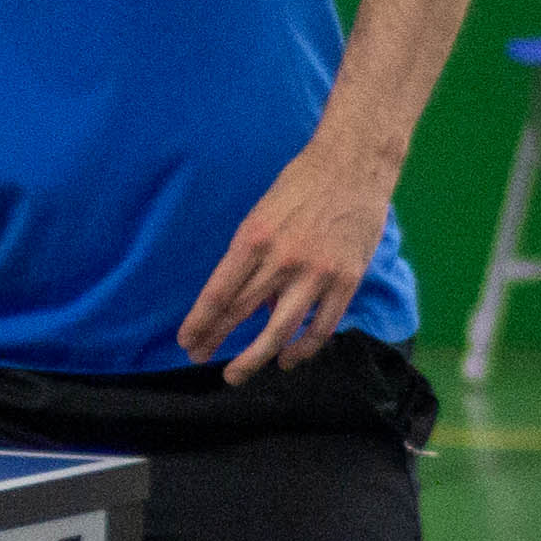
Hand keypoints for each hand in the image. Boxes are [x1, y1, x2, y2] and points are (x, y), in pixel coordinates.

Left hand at [178, 139, 393, 379]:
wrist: (353, 166)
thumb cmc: (301, 186)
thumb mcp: (262, 214)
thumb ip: (252, 258)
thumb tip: (250, 305)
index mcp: (254, 238)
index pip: (219, 293)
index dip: (200, 322)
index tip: (187, 342)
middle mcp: (282, 259)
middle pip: (241, 313)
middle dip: (215, 339)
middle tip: (199, 358)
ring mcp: (316, 273)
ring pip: (280, 330)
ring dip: (254, 358)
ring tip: (235, 374)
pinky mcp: (346, 280)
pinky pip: (322, 327)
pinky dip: (303, 349)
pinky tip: (287, 359)